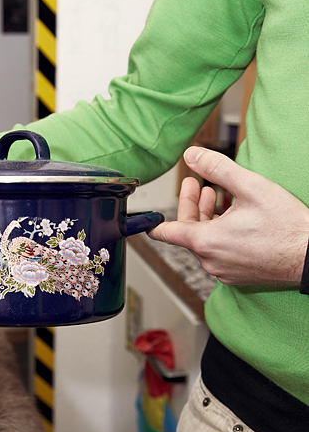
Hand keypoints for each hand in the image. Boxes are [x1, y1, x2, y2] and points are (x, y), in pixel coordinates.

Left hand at [147, 147, 308, 287]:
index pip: (166, 233)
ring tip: (220, 195)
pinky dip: (221, 234)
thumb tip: (192, 154)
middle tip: (199, 184)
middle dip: (192, 205)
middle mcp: (210, 260)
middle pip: (189, 232)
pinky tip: (235, 217)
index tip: (146, 218)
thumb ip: (217, 168)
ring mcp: (224, 271)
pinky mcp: (237, 276)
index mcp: (206, 241)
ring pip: (206, 241)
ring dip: (209, 218)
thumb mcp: (250, 187)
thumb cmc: (285, 226)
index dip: (154, 222)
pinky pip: (220, 253)